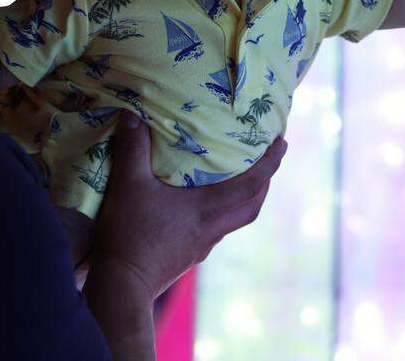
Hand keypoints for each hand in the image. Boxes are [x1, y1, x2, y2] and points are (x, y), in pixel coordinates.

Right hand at [88, 114, 286, 301]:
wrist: (122, 287)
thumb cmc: (130, 235)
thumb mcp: (129, 186)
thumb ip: (132, 150)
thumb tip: (131, 116)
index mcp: (206, 209)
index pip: (252, 185)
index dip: (271, 163)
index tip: (283, 143)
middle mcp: (212, 228)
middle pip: (252, 206)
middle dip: (266, 182)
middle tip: (269, 159)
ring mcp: (202, 245)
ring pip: (236, 219)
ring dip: (246, 198)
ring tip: (241, 179)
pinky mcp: (189, 256)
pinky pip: (217, 230)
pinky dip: (222, 213)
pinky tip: (204, 206)